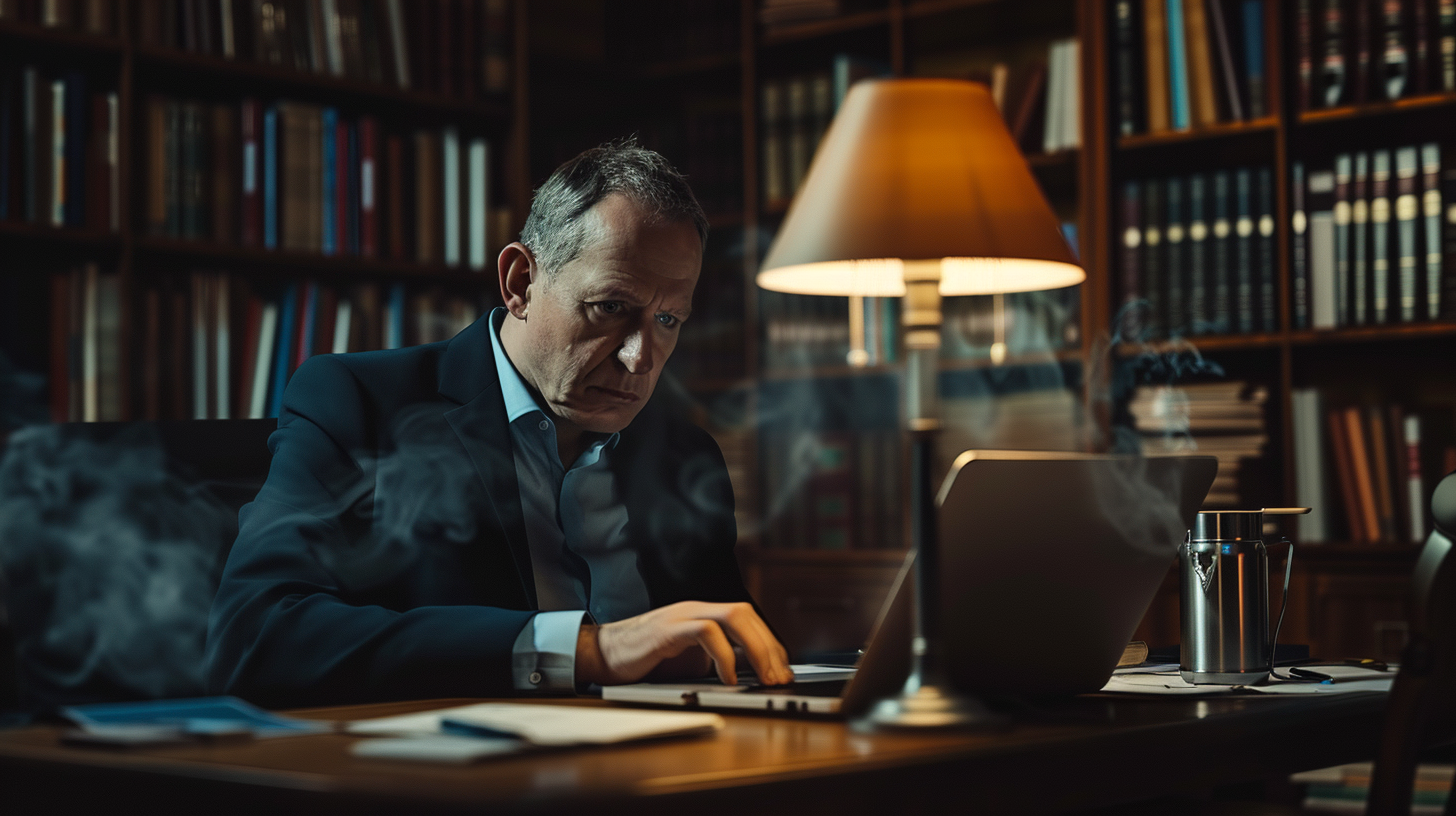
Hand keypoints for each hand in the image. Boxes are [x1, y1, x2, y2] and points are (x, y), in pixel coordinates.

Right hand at [575, 601, 793, 686]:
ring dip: (756, 648)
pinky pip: (706, 632)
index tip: (782, 671)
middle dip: (770, 647)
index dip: (770, 644)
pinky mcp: (668, 629)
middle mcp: (696, 609)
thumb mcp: (688, 661)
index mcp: (702, 615)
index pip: (748, 619)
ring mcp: (682, 616)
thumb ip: (716, 661)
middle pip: (746, 614)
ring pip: (734, 616)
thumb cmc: (644, 661)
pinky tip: (729, 678)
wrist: (603, 655)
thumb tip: (749, 676)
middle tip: (780, 678)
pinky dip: (724, 655)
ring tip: (764, 677)